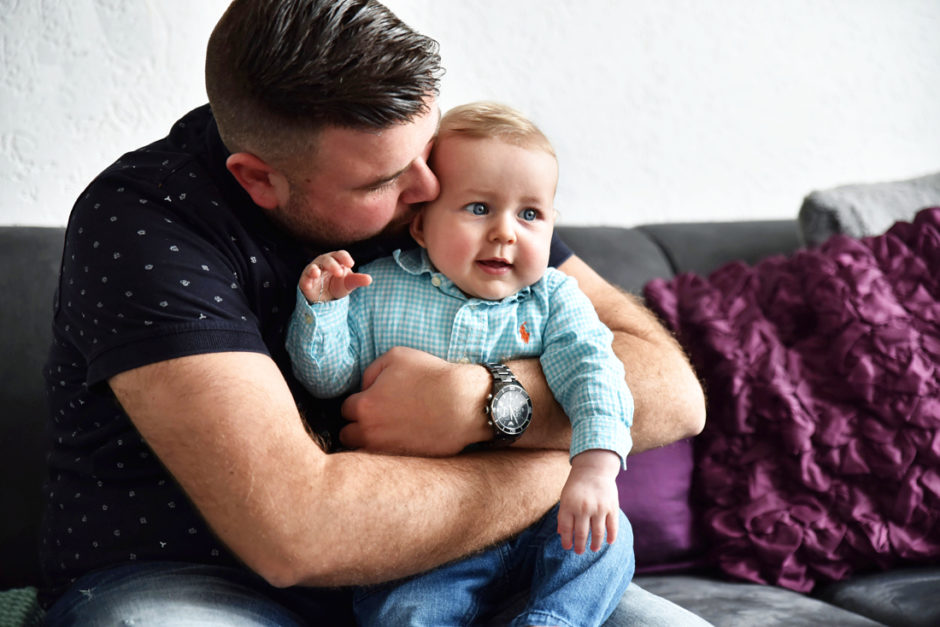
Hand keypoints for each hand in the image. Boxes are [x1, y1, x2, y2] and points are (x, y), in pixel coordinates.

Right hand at [299, 250, 371, 302]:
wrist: (326, 298)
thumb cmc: (338, 284)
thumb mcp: (349, 283)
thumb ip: (358, 280)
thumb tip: (370, 279)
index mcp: (336, 260)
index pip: (340, 255)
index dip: (344, 258)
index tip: (350, 264)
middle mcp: (323, 262)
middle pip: (327, 260)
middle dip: (332, 265)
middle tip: (339, 273)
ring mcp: (313, 271)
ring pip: (313, 267)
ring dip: (314, 270)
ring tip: (317, 273)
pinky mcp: (305, 281)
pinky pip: (305, 279)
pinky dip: (306, 281)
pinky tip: (308, 284)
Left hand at [339, 347, 491, 455]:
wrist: (465, 403)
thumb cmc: (431, 376)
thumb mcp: (397, 356)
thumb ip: (371, 371)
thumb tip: (365, 387)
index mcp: (366, 406)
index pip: (345, 409)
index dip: (359, 402)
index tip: (372, 399)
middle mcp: (371, 433)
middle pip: (348, 435)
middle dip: (358, 425)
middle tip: (376, 416)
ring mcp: (389, 450)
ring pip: (364, 451)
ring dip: (370, 441)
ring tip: (387, 430)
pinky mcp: (406, 461)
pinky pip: (386, 460)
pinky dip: (391, 450)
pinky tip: (404, 437)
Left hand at [557, 449, 621, 553]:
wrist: (594, 468)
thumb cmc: (577, 485)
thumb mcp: (565, 497)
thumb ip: (563, 515)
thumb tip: (561, 533)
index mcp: (569, 505)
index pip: (566, 529)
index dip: (566, 540)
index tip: (568, 547)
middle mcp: (583, 508)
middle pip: (582, 534)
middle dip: (580, 546)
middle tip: (579, 552)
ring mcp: (599, 508)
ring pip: (598, 533)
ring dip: (595, 544)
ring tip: (594, 548)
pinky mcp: (612, 507)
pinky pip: (612, 527)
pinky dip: (611, 537)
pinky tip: (608, 542)